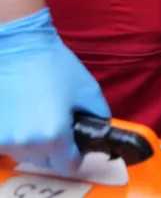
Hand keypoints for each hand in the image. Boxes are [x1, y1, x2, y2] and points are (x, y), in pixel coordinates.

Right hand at [0, 8, 108, 175]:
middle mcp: (27, 143)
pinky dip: (17, 134)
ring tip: (39, 113)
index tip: (76, 144)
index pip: (68, 165)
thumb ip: (98, 116)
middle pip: (46, 160)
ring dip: (34, 141)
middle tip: (58, 122)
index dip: (76, 155)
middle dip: (55, 146)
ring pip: (26, 153)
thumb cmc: (54, 65)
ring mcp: (5, 139)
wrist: (19, 48)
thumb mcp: (89, 90)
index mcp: (54, 135)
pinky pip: (10, 142)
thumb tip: (98, 131)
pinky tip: (23, 113)